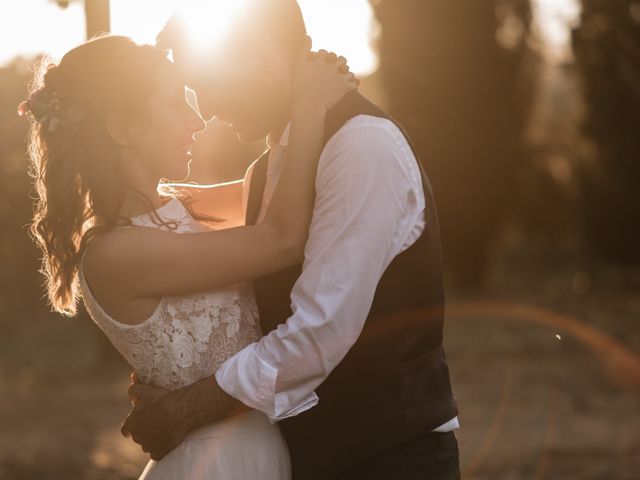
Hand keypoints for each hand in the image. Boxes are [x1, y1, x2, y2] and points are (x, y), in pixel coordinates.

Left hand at [121, 373, 246, 460]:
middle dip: (145, 430)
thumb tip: (132, 379)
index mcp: (131, 424)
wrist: (182, 411)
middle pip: (139, 436)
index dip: (132, 426)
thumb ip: (135, 387)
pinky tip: (170, 437)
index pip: (126, 429)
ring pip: (149, 444)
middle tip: (157, 421)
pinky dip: (163, 447)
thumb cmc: (162, 400)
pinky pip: (159, 452)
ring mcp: (148, 447)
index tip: (140, 422)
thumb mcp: (146, 389)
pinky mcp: (159, 453)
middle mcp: (137, 438)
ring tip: (166, 428)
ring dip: (154, 439)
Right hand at [293, 49, 358, 111]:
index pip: (326, 54)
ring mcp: (340, 77)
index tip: (323, 63)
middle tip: (337, 70)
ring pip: (348, 72)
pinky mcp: (345, 88)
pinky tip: (349, 88)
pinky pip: (354, 84)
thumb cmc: (301, 86)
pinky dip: (353, 85)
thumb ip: (303, 49)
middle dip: (339, 64)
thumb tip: (308, 36)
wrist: (309, 104)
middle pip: (341, 60)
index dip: (325, 58)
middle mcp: (333, 66)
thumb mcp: (299, 65)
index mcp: (322, 60)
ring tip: (343, 80)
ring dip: (346, 75)